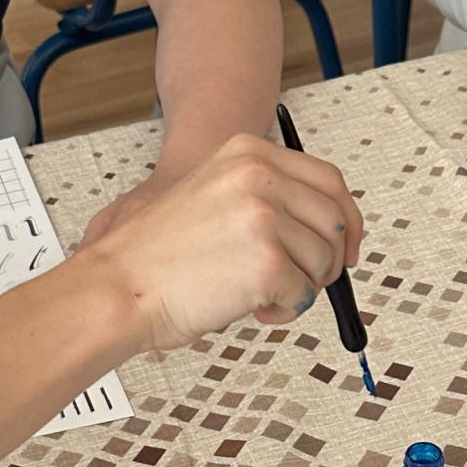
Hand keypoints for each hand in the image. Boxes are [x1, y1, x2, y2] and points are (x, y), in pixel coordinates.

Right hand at [85, 129, 362, 353]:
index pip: (328, 180)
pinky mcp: (267, 261)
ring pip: (322, 262)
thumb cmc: (157, 256)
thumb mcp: (214, 195)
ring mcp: (264, 217)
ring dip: (299, 289)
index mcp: (247, 155)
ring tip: (259, 296)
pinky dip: (285, 311)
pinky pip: (304, 294)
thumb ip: (264, 197)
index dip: (345, 219)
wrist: (119, 286)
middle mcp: (259, 177)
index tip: (346, 246)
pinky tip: (253, 308)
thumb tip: (323, 228)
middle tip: (304, 282)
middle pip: (334, 221)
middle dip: (328, 261)